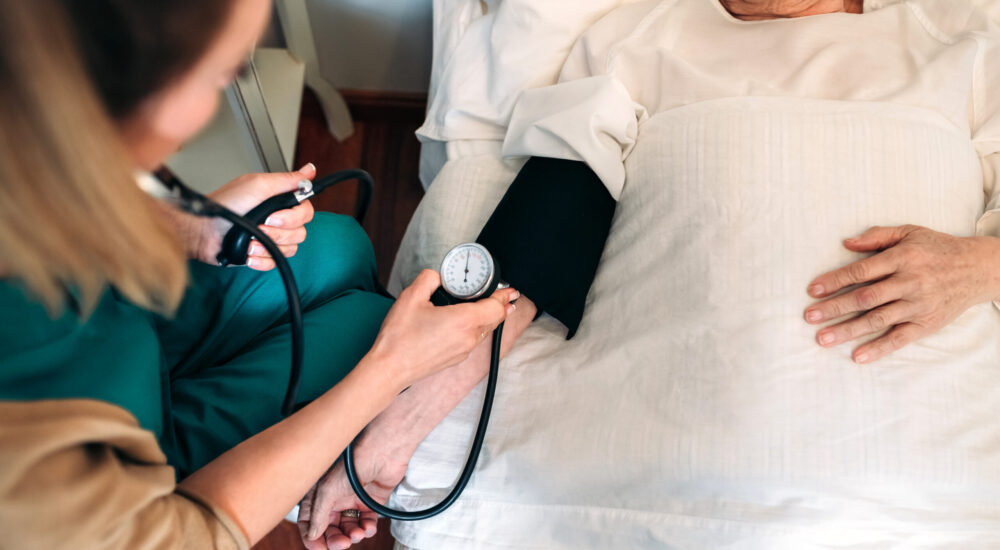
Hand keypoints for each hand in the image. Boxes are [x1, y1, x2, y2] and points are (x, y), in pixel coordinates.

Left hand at [189, 163, 316, 269]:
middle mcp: (278, 219)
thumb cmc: (225, 205)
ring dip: (267, 245)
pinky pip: (275, 261)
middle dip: (279, 231)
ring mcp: (270, 237)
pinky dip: (261, 258)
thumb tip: (310, 170)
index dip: (295, 216)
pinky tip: (248, 251)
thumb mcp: (258, 185)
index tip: (275, 214)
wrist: (202, 230)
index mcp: (279, 201)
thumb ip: (287, 180)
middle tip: (261, 225)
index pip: (306, 210)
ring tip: (249, 240)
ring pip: (290, 248)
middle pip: (300, 232)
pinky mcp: (262, 254)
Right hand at [297, 442, 407, 549]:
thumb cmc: (352, 460)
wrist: (382, 449)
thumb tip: (313, 534)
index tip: (321, 549)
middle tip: (342, 545)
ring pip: (349, 528)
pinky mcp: (371, 501)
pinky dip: (367, 529)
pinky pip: (366, 522)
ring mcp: (352, 500)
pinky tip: (369, 527)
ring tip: (358, 534)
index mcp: (318, 494)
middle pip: (330, 528)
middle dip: (335, 539)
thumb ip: (319, 514)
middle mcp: (334, 498)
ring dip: (353, 536)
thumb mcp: (327, 489)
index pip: (309, 522)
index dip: (313, 537)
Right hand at [368, 269, 518, 390]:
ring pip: (484, 331)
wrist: (389, 369)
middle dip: (500, 305)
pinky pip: (472, 340)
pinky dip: (474, 328)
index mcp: (464, 321)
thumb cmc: (399, 338)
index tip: (510, 290)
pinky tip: (462, 322)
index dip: (504, 296)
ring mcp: (463, 351)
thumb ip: (429, 278)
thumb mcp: (412, 296)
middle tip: (502, 294)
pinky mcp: (455, 359)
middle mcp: (469, 338)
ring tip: (483, 305)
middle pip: (494, 319)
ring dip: (487, 317)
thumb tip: (437, 276)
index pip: (496, 307)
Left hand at [804, 225, 999, 362]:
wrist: (978, 268)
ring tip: (823, 339)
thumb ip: (877, 236)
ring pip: (878, 319)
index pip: (861, 271)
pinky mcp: (927, 323)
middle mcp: (910, 282)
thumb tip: (846, 242)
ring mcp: (918, 305)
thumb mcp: (909, 232)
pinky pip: (900, 338)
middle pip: (865, 298)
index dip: (835, 281)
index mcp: (902, 258)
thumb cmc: (937, 249)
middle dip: (834, 308)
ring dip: (848, 330)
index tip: (813, 290)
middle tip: (809, 316)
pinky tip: (858, 356)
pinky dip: (879, 348)